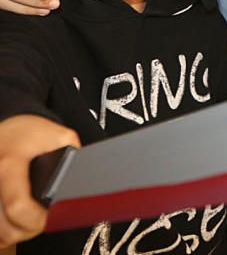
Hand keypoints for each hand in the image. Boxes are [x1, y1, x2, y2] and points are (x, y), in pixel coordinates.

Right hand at [0, 115, 79, 246]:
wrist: (8, 128)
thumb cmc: (32, 132)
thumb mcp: (60, 135)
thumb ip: (73, 155)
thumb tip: (86, 177)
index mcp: (8, 164)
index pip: (17, 206)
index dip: (37, 220)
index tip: (51, 218)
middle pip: (6, 227)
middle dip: (31, 228)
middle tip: (46, 218)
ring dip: (17, 231)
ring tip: (33, 218)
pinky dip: (5, 228)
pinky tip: (17, 218)